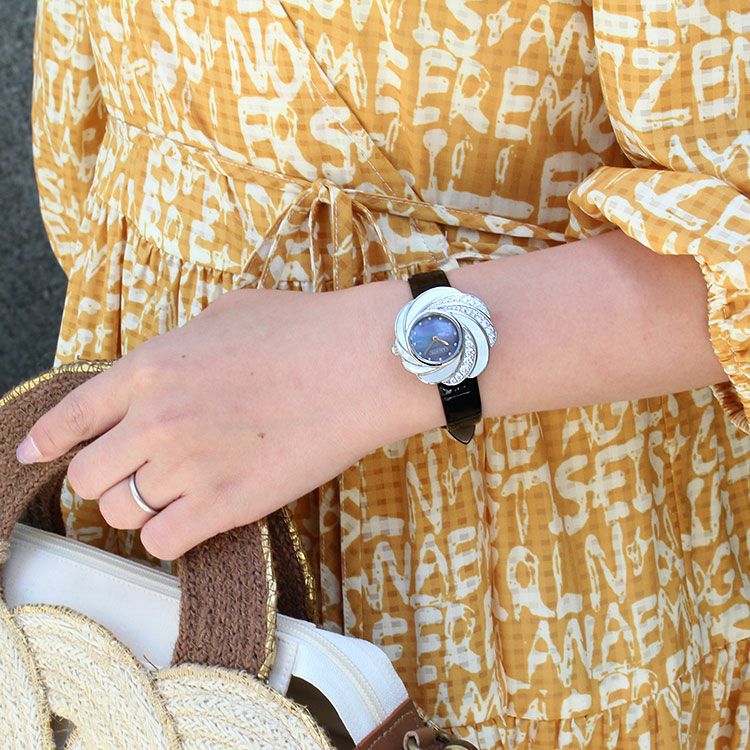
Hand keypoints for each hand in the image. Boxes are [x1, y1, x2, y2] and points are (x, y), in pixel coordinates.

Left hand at [15, 282, 439, 559]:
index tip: (37, 455)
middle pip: (87, 477)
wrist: (359, 364)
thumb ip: (179, 346)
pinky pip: (162, 541)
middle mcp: (156, 421)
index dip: (48, 441)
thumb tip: (167, 371)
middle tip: (131, 475)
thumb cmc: (301, 330)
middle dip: (101, 478)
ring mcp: (189, 466)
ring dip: (139, 506)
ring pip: (121, 513)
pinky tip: (193, 517)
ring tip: (173, 493)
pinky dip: (169, 535)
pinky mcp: (227, 506)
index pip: (72, 417)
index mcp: (150, 369)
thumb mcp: (225, 314)